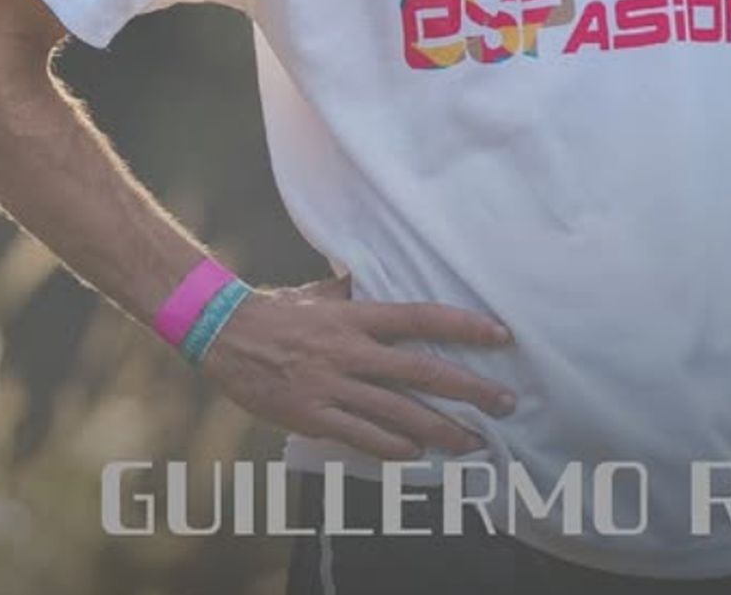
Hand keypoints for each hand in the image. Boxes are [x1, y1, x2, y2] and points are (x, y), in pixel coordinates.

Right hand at [199, 273, 515, 459]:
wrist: (225, 334)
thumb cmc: (279, 310)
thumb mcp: (323, 293)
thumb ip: (355, 291)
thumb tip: (380, 275)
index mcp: (358, 316)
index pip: (423, 318)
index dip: (465, 326)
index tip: (501, 335)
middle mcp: (352, 351)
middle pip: (423, 371)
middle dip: (469, 389)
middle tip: (506, 402)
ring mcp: (333, 386)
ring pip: (399, 413)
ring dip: (441, 429)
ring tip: (473, 441)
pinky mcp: (313, 415)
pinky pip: (361, 436)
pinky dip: (393, 446)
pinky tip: (417, 454)